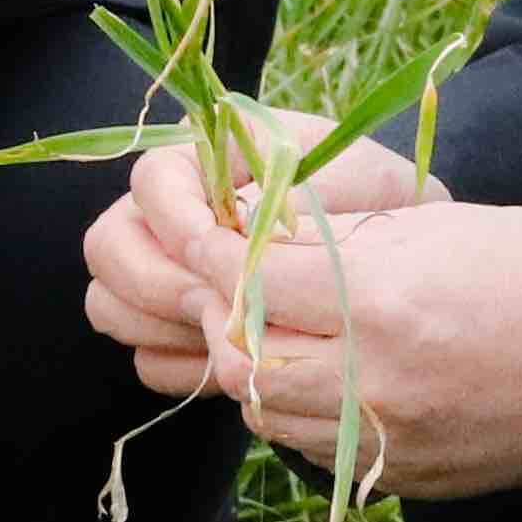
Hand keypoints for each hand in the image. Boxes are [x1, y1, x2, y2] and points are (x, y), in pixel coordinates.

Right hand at [80, 119, 434, 361]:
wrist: (411, 259)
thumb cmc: (381, 204)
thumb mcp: (347, 181)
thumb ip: (278, 199)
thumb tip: (223, 232)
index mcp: (207, 157)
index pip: (150, 180)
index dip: (172, 217)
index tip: (214, 249)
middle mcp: (173, 214)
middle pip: (110, 246)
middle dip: (156, 281)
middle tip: (214, 303)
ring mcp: (171, 274)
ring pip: (112, 303)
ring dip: (161, 325)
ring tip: (227, 332)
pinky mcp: (186, 330)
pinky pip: (146, 357)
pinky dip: (179, 363)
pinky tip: (230, 363)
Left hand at [119, 189, 521, 500]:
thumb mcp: (436, 227)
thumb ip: (344, 241)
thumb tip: (265, 238)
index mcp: (380, 300)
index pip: (247, 279)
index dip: (214, 254)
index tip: (204, 236)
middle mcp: (375, 378)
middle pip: (242, 361)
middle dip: (221, 320)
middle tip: (228, 289)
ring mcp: (392, 439)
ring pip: (270, 418)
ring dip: (257, 374)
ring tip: (272, 336)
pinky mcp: (410, 478)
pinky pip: (320, 453)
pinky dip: (303, 416)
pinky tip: (324, 381)